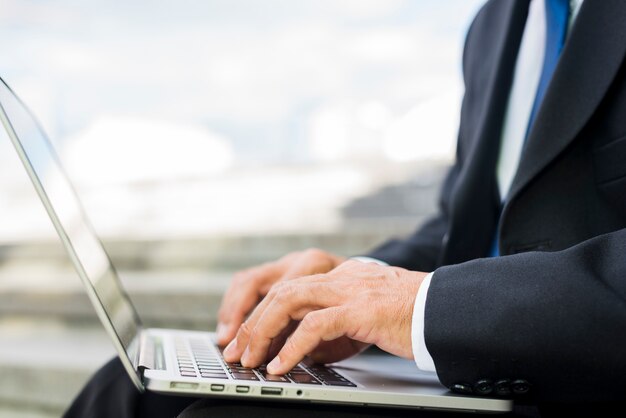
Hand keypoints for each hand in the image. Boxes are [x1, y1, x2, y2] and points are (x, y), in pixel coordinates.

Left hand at [222, 260, 427, 374]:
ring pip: (289, 300)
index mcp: (340, 276)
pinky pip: (315, 325)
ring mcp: (349, 290)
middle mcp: (340, 277)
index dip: (262, 312)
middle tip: (237, 350)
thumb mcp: (366, 316)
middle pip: (281, 290)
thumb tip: (306, 350)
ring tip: (250, 359)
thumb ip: (335, 325)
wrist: (447, 308)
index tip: (246, 338)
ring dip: (263, 331)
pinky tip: (282, 364)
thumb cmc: (411, 315)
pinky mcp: (360, 309)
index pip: (288, 286)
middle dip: (252, 321)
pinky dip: (293, 346)